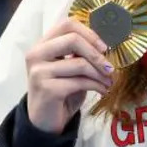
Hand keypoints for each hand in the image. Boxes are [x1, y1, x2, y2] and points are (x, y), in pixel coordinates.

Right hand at [25, 19, 114, 133]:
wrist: (45, 122)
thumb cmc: (61, 91)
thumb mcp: (70, 68)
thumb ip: (80, 53)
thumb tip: (106, 44)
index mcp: (42, 44)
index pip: (67, 24)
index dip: (89, 33)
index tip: (104, 47)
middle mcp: (36, 54)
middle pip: (73, 39)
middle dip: (96, 54)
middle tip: (109, 67)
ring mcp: (39, 71)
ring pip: (80, 63)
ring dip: (100, 73)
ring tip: (109, 81)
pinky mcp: (47, 89)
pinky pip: (80, 81)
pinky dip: (96, 85)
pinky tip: (103, 90)